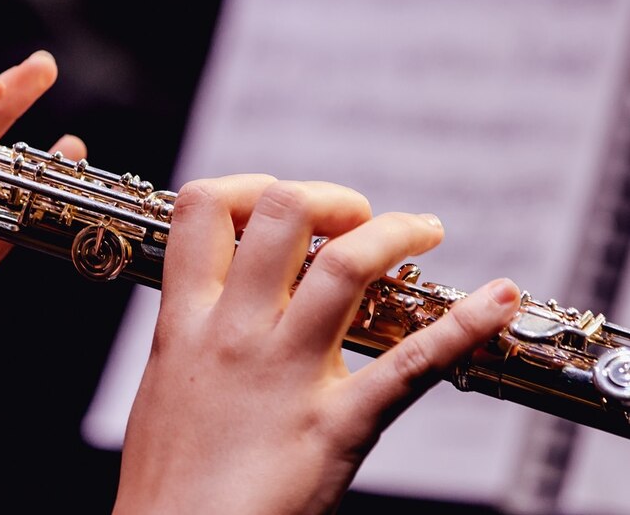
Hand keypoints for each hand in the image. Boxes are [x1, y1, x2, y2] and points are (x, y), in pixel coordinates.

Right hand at [114, 174, 519, 513]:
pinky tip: (498, 297)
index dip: (247, 186)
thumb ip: (193, 326)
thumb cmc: (168, 475)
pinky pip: (411, 364)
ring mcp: (287, 374)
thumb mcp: (165, 379)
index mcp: (185, 321)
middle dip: (331, 197)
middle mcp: (235, 332)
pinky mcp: (336, 425)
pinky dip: (465, 325)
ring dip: (396, 232)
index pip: (202, 209)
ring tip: (423, 231)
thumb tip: (224, 283)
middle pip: (286, 213)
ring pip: (348, 266)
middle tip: (354, 216)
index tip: (276, 201)